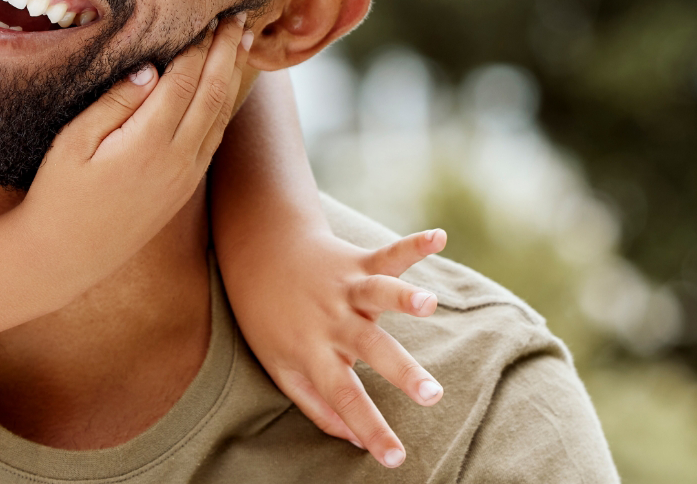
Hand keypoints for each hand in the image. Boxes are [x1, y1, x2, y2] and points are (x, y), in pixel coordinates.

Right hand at [16, 13, 253, 284]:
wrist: (67, 256)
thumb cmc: (60, 193)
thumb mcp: (74, 142)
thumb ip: (113, 103)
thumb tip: (150, 69)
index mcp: (148, 142)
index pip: (185, 81)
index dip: (199, 46)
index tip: (208, 15)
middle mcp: (177, 159)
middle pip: (213, 93)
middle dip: (227, 52)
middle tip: (238, 17)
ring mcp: (185, 176)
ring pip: (220, 116)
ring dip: (233, 76)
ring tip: (242, 43)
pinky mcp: (184, 188)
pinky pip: (214, 139)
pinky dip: (224, 106)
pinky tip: (225, 88)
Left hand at [228, 227, 450, 467]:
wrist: (257, 253)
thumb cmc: (270, 319)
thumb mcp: (281, 368)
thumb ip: (318, 407)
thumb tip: (357, 442)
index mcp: (314, 353)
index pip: (344, 399)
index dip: (370, 430)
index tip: (397, 459)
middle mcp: (333, 321)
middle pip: (371, 349)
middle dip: (403, 372)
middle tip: (432, 394)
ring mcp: (346, 289)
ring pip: (378, 294)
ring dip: (404, 297)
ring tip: (428, 303)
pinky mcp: (357, 262)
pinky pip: (388, 254)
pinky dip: (414, 246)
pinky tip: (439, 238)